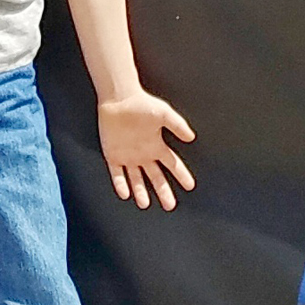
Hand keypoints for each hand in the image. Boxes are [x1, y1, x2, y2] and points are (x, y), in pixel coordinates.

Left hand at [97, 88, 195, 209]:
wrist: (118, 99)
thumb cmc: (141, 104)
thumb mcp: (163, 114)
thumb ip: (177, 125)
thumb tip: (191, 137)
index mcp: (157, 145)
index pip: (172, 164)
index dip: (182, 175)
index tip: (190, 186)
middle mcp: (144, 154)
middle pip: (156, 177)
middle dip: (163, 191)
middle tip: (170, 205)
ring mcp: (128, 156)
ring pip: (136, 179)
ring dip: (140, 192)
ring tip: (145, 204)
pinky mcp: (113, 156)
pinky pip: (117, 174)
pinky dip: (121, 184)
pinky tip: (125, 193)